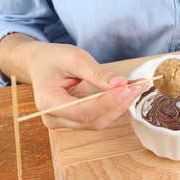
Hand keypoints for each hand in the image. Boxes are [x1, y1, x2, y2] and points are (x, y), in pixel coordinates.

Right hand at [24, 42, 147, 129]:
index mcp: (47, 101)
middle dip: (117, 104)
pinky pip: (100, 116)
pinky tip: (128, 92)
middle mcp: (55, 117)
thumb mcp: (73, 57)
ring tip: (136, 88)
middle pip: (92, 120)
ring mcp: (66, 121)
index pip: (80, 111)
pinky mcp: (78, 119)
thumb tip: (121, 84)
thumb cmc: (53, 59)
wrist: (41, 64)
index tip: (125, 90)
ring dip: (120, 106)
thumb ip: (96, 73)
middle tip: (137, 87)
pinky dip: (116, 105)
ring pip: (99, 121)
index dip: (105, 103)